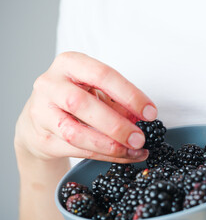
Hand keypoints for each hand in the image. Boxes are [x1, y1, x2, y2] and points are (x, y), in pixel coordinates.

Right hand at [15, 51, 154, 162]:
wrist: (40, 118)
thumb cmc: (76, 97)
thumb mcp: (96, 88)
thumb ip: (118, 100)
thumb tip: (143, 119)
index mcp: (69, 63)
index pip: (102, 75)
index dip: (129, 95)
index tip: (150, 113)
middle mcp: (50, 85)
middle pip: (82, 104)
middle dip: (116, 125)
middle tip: (140, 138)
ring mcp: (41, 112)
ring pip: (75, 133)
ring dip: (109, 145)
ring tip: (133, 150)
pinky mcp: (41, 138)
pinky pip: (75, 150)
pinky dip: (103, 155)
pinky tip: (122, 156)